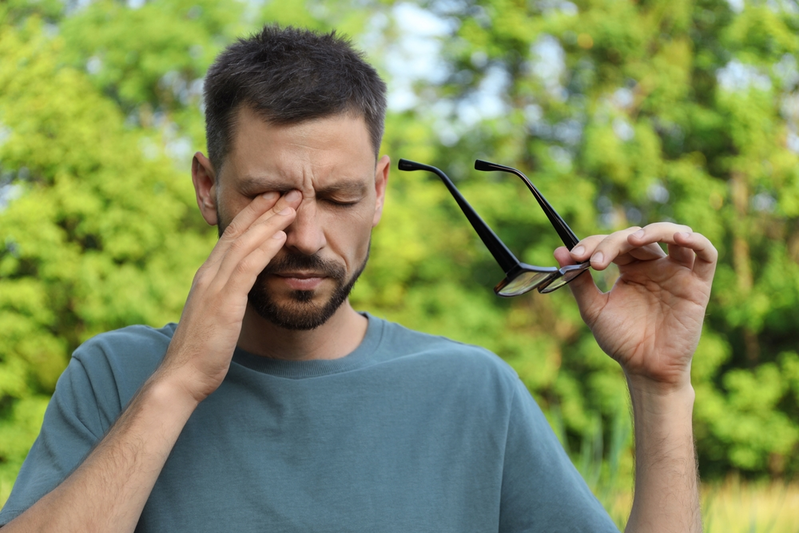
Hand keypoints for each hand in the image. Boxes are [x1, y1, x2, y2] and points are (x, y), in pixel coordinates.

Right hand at [157, 190, 300, 402]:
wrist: (182, 375)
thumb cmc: (201, 349)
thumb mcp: (216, 314)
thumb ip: (227, 296)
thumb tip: (242, 289)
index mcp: (207, 276)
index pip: (231, 235)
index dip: (252, 214)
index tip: (272, 198)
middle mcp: (209, 274)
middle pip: (239, 232)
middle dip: (265, 208)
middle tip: (289, 189)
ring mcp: (214, 286)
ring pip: (244, 244)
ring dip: (270, 222)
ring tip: (292, 205)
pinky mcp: (223, 302)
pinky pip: (246, 269)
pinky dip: (263, 249)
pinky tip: (280, 236)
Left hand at [554, 222, 717, 392]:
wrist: (644, 369)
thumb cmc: (622, 340)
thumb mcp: (594, 309)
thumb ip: (578, 281)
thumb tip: (558, 251)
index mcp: (630, 269)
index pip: (614, 242)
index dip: (595, 243)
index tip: (575, 256)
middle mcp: (654, 266)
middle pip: (637, 238)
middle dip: (613, 243)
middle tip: (595, 261)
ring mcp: (677, 273)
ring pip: (674, 234)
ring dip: (654, 230)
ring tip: (633, 240)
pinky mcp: (697, 285)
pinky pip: (706, 254)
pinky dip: (696, 240)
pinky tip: (679, 238)